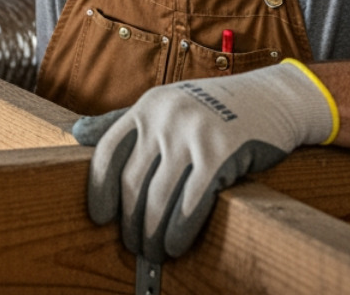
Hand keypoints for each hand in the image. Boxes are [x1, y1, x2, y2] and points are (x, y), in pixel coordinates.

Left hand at [72, 59, 337, 262]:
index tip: (100, 217)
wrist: (274, 97)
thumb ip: (123, 121)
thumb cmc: (216, 106)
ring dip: (152, 233)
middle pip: (133, 182)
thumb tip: (74, 132)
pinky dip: (179, 231)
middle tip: (132, 244)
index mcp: (147, 106)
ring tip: (153, 252)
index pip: (107, 152)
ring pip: (159, 198)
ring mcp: (193, 134)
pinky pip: (191, 203)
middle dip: (130, 221)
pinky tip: (176, 244)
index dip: (99, 189)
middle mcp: (165, 117)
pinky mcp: (221, 154)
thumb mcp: (167, 104)